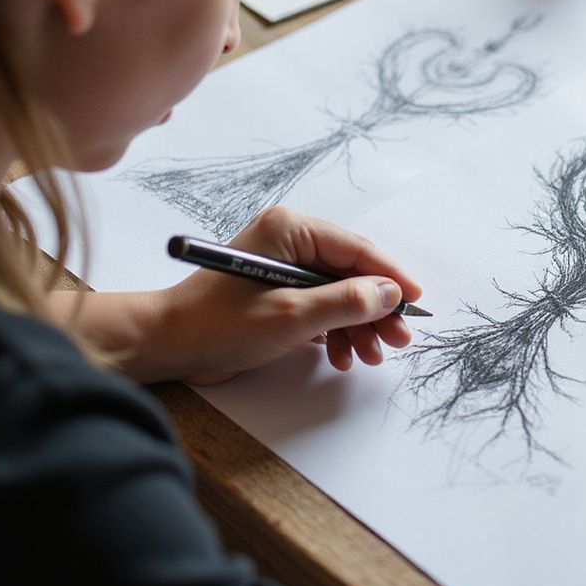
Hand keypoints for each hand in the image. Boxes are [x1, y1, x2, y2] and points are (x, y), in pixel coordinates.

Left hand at [151, 207, 421, 383]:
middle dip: (375, 309)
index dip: (390, 276)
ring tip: (371, 356)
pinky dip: (335, 330)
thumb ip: (345, 303)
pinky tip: (344, 355)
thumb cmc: (220, 324)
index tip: (417, 301)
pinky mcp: (278, 291)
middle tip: (397, 340)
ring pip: (339, 292)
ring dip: (358, 324)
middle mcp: (291, 240)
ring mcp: (284, 266)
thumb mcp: (291, 316)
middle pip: (351, 272)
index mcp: (292, 229)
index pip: (356, 249)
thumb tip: (390, 294)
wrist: (168, 345)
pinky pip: (320, 305)